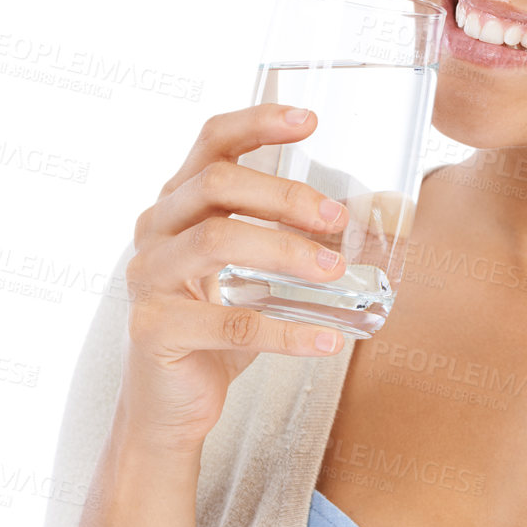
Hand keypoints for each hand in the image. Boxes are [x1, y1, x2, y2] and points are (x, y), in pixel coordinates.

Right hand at [117, 103, 352, 453]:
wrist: (169, 406)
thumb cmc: (219, 329)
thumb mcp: (254, 274)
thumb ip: (295, 240)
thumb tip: (379, 213)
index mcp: (178, 204)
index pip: (211, 143)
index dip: (257, 123)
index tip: (310, 120)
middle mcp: (155, 230)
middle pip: (216, 186)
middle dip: (284, 196)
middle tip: (338, 219)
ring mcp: (147, 279)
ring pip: (215, 242)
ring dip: (285, 252)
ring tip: (336, 272)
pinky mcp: (154, 330)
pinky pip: (227, 324)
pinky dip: (285, 333)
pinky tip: (328, 340)